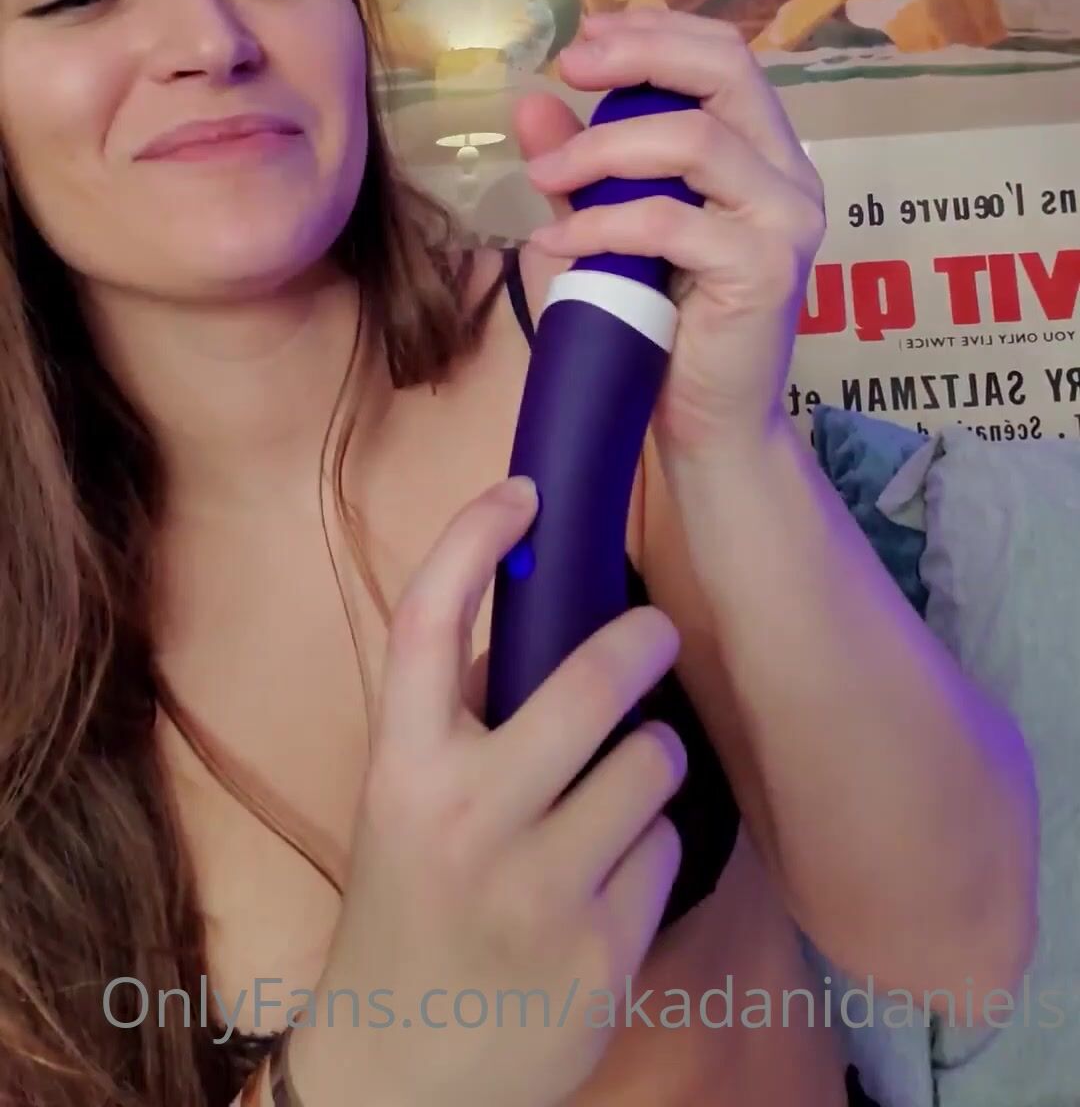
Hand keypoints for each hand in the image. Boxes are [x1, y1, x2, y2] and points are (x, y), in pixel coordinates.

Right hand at [289, 477, 684, 1106]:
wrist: (398, 1075)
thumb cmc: (408, 909)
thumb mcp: (403, 802)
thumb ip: (454, 713)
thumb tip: (532, 601)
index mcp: (402, 767)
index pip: (428, 620)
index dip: (475, 536)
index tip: (523, 492)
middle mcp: (466, 818)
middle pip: (593, 677)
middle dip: (643, 640)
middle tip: (655, 632)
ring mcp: (537, 889)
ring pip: (652, 760)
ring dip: (651, 756)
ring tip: (625, 780)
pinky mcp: (601, 952)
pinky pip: (667, 849)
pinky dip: (651, 849)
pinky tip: (613, 876)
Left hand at [516, 7, 825, 462]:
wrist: (709, 427)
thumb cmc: (664, 324)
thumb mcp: (607, 229)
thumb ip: (580, 168)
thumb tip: (529, 102)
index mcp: (763, 149)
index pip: (725, 54)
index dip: (656, 30)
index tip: (583, 38)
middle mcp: (789, 172)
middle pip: (727, 71)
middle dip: (641, 55)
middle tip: (568, 67)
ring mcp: (787, 220)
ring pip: (696, 140)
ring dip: (605, 147)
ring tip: (544, 176)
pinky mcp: (767, 271)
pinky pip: (673, 222)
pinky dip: (602, 225)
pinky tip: (555, 244)